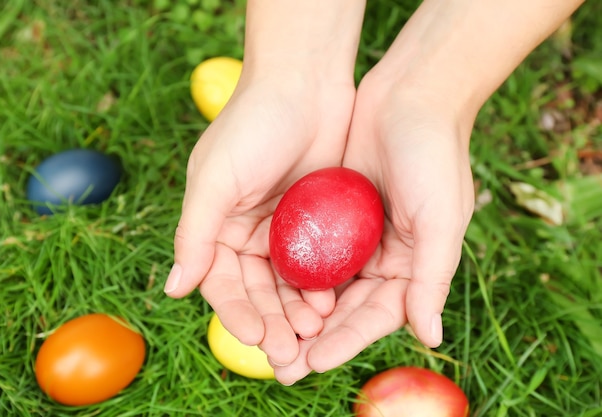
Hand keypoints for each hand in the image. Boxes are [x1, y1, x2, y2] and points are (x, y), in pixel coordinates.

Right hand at [165, 71, 355, 365]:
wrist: (303, 82)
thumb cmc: (252, 125)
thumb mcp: (214, 178)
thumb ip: (194, 233)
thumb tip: (174, 288)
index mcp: (214, 226)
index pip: (222, 283)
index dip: (237, 313)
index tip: (258, 338)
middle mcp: (245, 233)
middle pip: (257, 291)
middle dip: (272, 323)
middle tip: (291, 354)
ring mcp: (282, 229)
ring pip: (288, 284)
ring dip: (298, 311)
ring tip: (315, 333)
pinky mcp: (315, 221)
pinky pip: (317, 263)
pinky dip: (322, 286)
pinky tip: (333, 303)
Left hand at [273, 70, 475, 383]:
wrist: (411, 94)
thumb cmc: (434, 155)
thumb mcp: (441, 218)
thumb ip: (432, 278)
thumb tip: (430, 337)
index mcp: (413, 267)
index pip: (376, 316)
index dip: (346, 342)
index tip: (313, 362)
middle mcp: (384, 257)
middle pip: (344, 308)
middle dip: (314, 337)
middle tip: (282, 364)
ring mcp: (356, 235)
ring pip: (322, 284)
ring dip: (297, 310)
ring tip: (268, 335)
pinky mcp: (333, 211)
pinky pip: (309, 248)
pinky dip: (292, 270)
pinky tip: (267, 287)